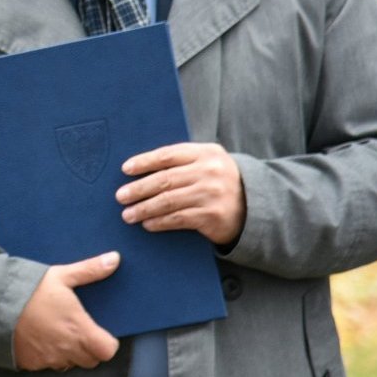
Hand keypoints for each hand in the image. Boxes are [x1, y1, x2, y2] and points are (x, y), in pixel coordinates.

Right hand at [13, 252, 121, 371]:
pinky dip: (46, 355)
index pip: (107, 350)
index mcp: (79, 329)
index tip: (101, 333)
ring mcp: (48, 359)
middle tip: (77, 330)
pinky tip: (38, 338)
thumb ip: (89, 270)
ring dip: (67, 352)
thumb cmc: (30, 289)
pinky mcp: (30, 363)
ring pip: (68, 363)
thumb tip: (115, 258)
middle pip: (90, 360)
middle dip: (88, 348)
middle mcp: (66, 349)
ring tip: (56, 332)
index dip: (107, 343)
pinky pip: (46, 364)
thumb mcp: (60, 275)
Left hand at [117, 141, 246, 245]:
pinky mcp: (212, 215)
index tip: (125, 169)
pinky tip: (147, 224)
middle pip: (165, 179)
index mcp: (205, 153)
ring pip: (168, 201)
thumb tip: (139, 169)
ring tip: (128, 214)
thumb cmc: (220, 181)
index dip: (144, 162)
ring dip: (144, 208)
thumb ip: (181, 161)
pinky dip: (159, 221)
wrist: (255, 205)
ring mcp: (212, 194)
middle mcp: (210, 171)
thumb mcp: (207, 162)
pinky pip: (178, 218)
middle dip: (138, 189)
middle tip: (120, 196)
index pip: (168, 155)